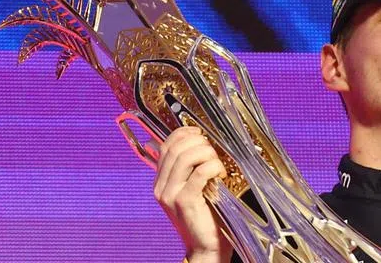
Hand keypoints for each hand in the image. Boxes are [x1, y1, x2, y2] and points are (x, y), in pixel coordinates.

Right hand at [153, 126, 232, 262]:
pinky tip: (220, 173)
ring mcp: (170, 195)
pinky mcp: (184, 202)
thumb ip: (191, 170)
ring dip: (207, 153)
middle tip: (213, 151)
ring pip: (186, 157)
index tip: (200, 133)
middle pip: (176, 148)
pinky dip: (213, 167)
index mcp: (160, 181)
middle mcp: (161, 187)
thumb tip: (200, 141)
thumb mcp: (193, 189)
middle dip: (198, 142)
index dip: (184, 133)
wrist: (207, 247)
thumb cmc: (206, 215)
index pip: (167, 145)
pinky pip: (199, 173)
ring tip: (217, 163)